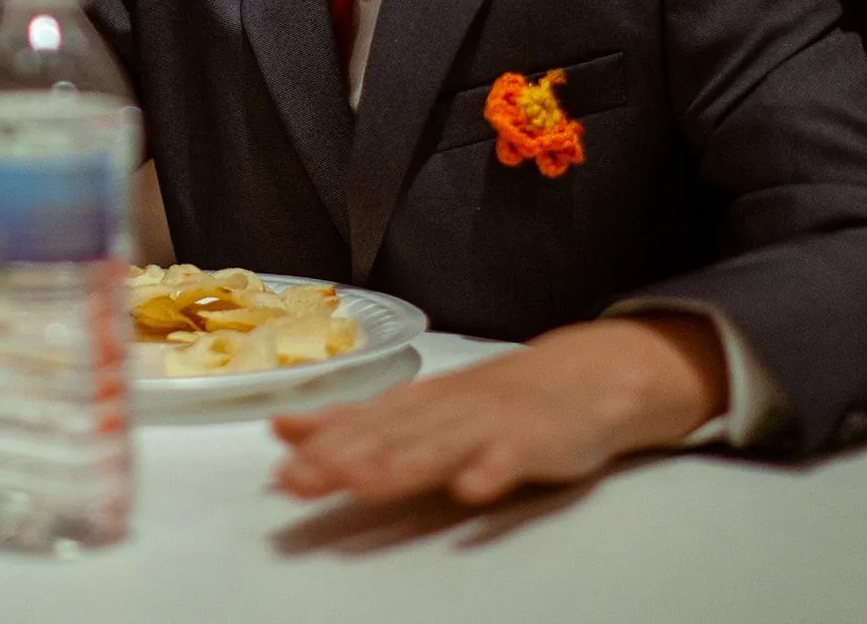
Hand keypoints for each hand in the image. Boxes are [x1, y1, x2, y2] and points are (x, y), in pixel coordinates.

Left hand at [271, 315, 727, 505]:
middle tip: (301, 481)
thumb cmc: (492, 401)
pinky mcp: (536, 441)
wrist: (585, 377)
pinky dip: (492, 471)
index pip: (359, 425)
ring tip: (364, 483)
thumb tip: (283, 428)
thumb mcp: (418, 407)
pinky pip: (513, 459)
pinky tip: (471, 490)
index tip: (281, 470)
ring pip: (441, 445)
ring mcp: (490, 423)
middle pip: (389, 436)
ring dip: (402, 464)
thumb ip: (354, 424)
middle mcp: (446, 409)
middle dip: (343, 459)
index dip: (319, 447)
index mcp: (416, 404)